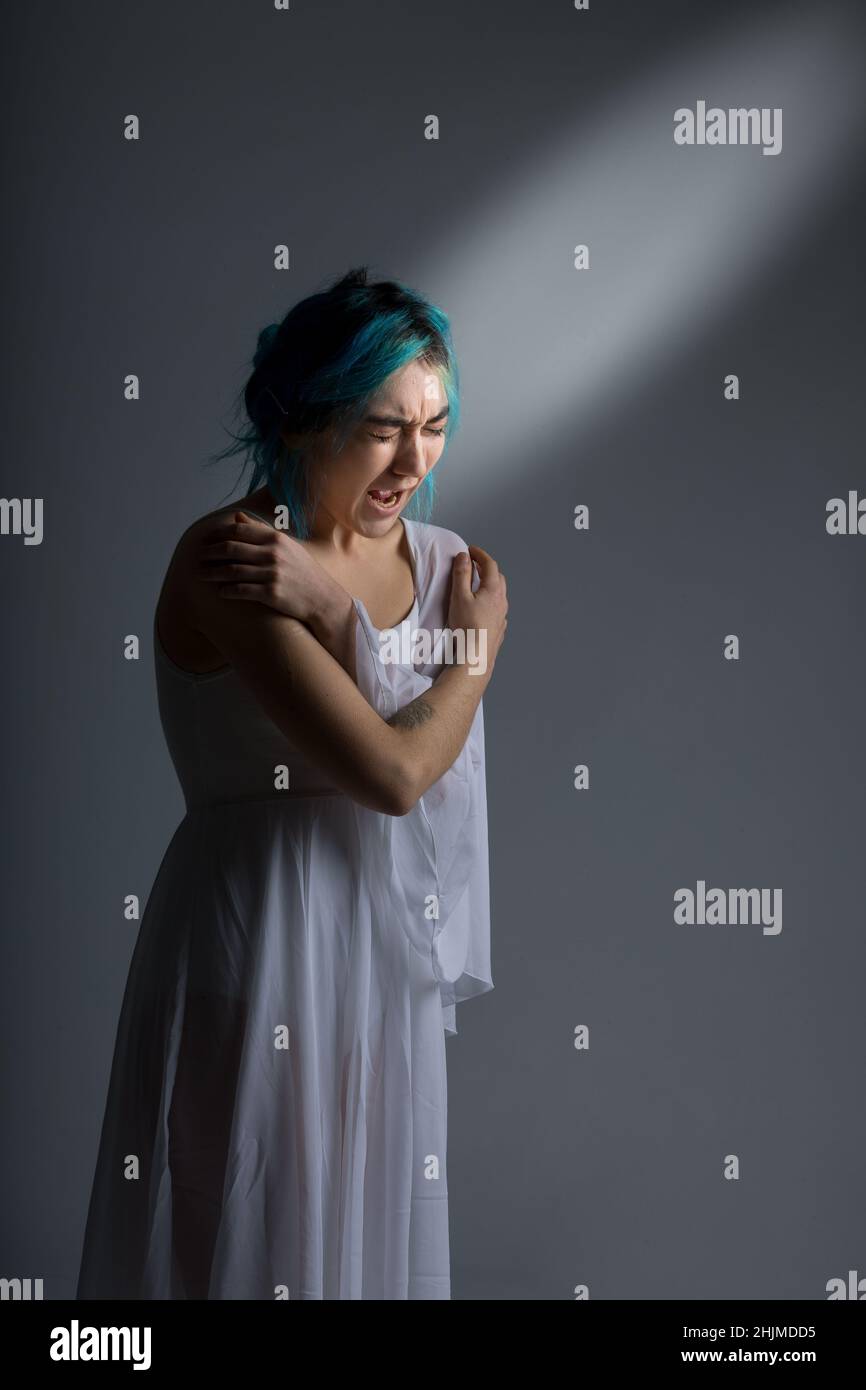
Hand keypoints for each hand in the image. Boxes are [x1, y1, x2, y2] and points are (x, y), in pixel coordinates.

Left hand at [196, 511, 345, 626]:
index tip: (206, 540)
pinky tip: (220, 591)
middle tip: (199, 557)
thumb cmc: (303, 571)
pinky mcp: (271, 593)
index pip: (238, 531)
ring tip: (202, 574)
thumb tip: (237, 517)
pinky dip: (227, 590)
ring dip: (213, 573)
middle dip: (210, 553)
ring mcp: (272, 574)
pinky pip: (241, 590)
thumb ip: (260, 532)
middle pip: (230, 549)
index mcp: (275, 539)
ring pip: (232, 570)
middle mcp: (273, 554)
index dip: (218, 535)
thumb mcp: (286, 545)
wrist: (322, 598)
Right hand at [447, 544, 507, 668]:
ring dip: (489, 585)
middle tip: (474, 565)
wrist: (476, 656)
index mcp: (494, 590)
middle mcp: (502, 601)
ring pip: (499, 594)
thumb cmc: (466, 626)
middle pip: (498, 578)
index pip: (490, 564)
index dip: (480, 554)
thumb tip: (464, 556)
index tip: (470, 550)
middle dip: (486, 568)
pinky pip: (497, 608)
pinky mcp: (499, 628)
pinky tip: (482, 607)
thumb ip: (461, 574)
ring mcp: (502, 616)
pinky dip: (490, 601)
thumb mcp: (459, 596)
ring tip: (477, 585)